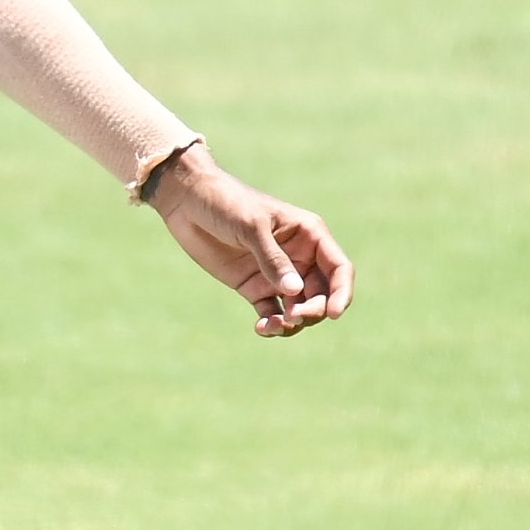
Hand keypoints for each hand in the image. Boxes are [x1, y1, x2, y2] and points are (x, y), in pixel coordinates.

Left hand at [151, 153, 353, 338]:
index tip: (333, 314)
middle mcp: (299, 257)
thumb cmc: (226, 203)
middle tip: (294, 317)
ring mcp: (276, 274)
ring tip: (273, 326)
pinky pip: (272, 314)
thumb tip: (294, 292)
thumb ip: (273, 259)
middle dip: (313, 311)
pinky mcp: (254, 287)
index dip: (342, 293)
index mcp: (309, 235)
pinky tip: (261, 328)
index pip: (338, 268)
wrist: (188, 201)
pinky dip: (272, 325)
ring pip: (298, 308)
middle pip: (321, 294)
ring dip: (293, 323)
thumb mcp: (252, 227)